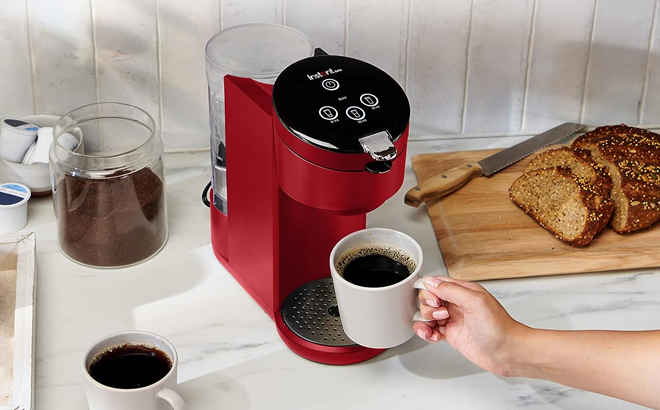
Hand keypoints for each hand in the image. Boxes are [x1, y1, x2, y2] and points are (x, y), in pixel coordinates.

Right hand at [413, 276, 527, 375]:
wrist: (508, 353)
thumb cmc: (499, 328)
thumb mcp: (475, 302)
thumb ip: (451, 289)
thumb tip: (431, 281)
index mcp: (464, 291)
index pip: (437, 284)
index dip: (430, 291)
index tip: (435, 301)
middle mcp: (457, 304)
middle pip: (429, 299)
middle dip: (428, 308)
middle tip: (441, 316)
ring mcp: (454, 320)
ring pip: (428, 315)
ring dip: (425, 322)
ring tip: (435, 328)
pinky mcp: (452, 335)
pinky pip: (431, 330)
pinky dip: (427, 333)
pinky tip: (433, 336)